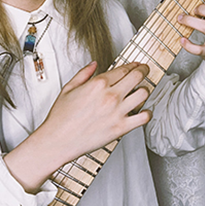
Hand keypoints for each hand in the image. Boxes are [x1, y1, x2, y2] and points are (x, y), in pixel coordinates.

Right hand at [4, 61, 151, 192]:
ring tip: (142, 91)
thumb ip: (83, 74)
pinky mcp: (121, 128)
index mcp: (98, 84)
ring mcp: (117, 111)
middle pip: (137, 76)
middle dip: (144, 70)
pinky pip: (144, 117)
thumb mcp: (68, 88)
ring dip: (144, 90)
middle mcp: (110, 96)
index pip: (123, 69)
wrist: (58, 141)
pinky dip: (147, 113)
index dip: (132, 65)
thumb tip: (94, 64)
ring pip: (143, 93)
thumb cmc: (61, 118)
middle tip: (145, 70)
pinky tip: (143, 111)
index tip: (135, 65)